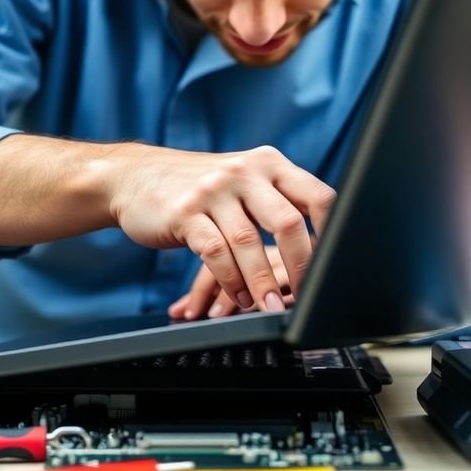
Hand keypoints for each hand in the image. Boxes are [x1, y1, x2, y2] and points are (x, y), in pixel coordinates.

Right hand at [104, 144, 334, 313]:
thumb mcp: (242, 180)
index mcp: (269, 164)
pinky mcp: (185, 212)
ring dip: (263, 284)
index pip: (318, 197)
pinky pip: (215, 253)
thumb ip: (276, 201)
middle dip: (301, 267)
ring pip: (249, 243)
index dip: (333, 234)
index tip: (336, 266)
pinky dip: (231, 282)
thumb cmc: (197, 188)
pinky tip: (239, 298)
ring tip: (269, 307)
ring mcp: (213, 190)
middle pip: (288, 222)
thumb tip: (320, 245)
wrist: (134, 178)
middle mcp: (244, 172)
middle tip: (307, 295)